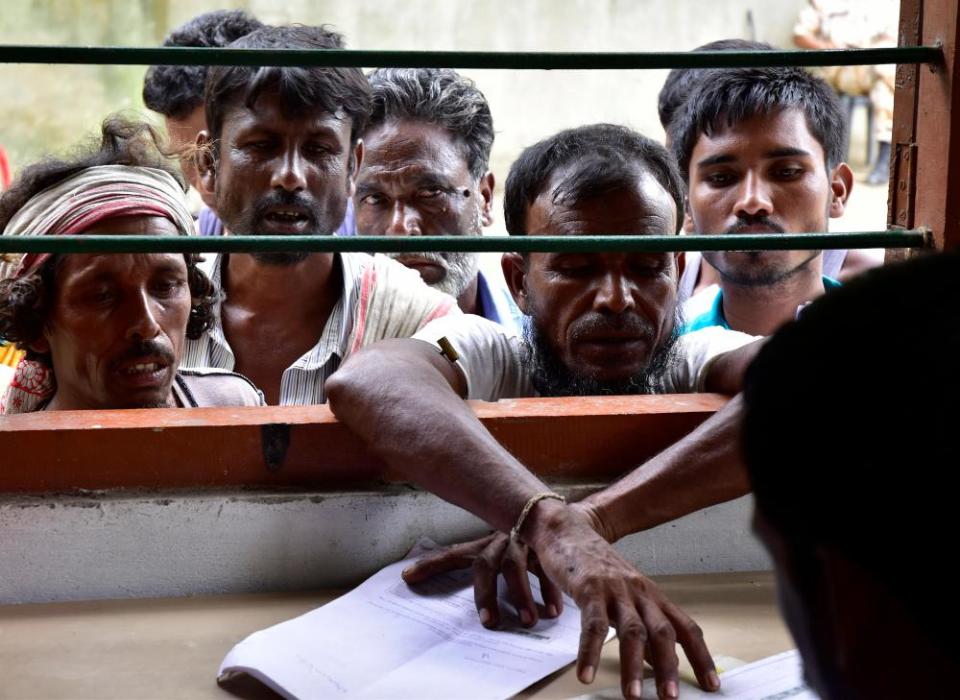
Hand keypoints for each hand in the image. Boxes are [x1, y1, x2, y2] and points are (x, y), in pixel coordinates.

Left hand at [402, 532, 564, 627]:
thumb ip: (484, 574)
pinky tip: (552, 611)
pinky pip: (547, 568)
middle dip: (485, 594)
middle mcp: (501, 540)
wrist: (555, 516)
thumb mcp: (498, 553)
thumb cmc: (520, 545)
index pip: (453, 554)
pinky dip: (550, 590)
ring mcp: (523, 542)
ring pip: (515, 566)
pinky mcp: (547, 546)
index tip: (407, 577)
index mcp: (484, 544)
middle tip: (489, 623)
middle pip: (485, 564)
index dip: (431, 565)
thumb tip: (450, 590)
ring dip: (521, 595)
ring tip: (527, 622)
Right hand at [522, 500, 720, 699]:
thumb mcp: (624, 596)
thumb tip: (657, 661)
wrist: (567, 530)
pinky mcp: (588, 589)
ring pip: (631, 631)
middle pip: (662, 631)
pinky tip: (586, 673)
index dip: (700, 656)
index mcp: (651, 596)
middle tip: (670, 697)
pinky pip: (593, 625)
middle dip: (668, 666)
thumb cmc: (595, 566)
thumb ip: (641, 626)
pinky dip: (590, 652)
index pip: (685, 627)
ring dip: (633, 665)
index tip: (711, 685)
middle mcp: (639, 592)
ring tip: (632, 694)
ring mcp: (614, 590)